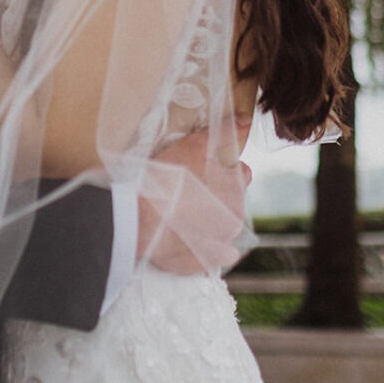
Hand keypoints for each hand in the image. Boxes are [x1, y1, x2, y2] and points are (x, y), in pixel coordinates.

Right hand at [137, 124, 252, 275]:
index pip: (241, 174)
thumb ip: (225, 131)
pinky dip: (206, 248)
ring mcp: (221, 244)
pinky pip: (215, 256)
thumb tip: (247, 119)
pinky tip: (189, 239)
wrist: (136, 220)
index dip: (222, 170)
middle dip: (215, 195)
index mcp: (235, 190)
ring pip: (222, 227)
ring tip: (181, 214)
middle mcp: (234, 218)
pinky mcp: (206, 262)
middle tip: (186, 191)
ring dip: (209, 221)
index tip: (203, 170)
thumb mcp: (193, 147)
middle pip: (231, 201)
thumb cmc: (162, 181)